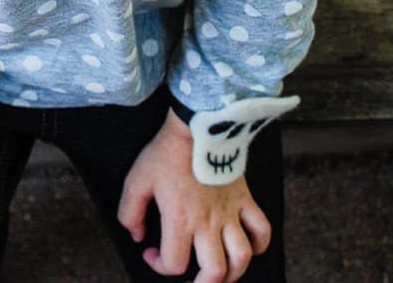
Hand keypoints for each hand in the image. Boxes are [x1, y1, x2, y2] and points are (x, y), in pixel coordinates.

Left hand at [117, 110, 271, 282]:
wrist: (197, 126)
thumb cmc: (166, 152)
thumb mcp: (136, 180)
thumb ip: (130, 212)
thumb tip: (137, 235)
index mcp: (180, 220)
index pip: (174, 263)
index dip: (159, 265)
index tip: (150, 253)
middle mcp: (208, 222)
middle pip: (214, 272)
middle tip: (189, 280)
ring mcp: (230, 212)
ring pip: (242, 257)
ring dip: (232, 273)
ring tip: (219, 273)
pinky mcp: (244, 200)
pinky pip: (262, 229)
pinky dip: (259, 245)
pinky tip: (247, 247)